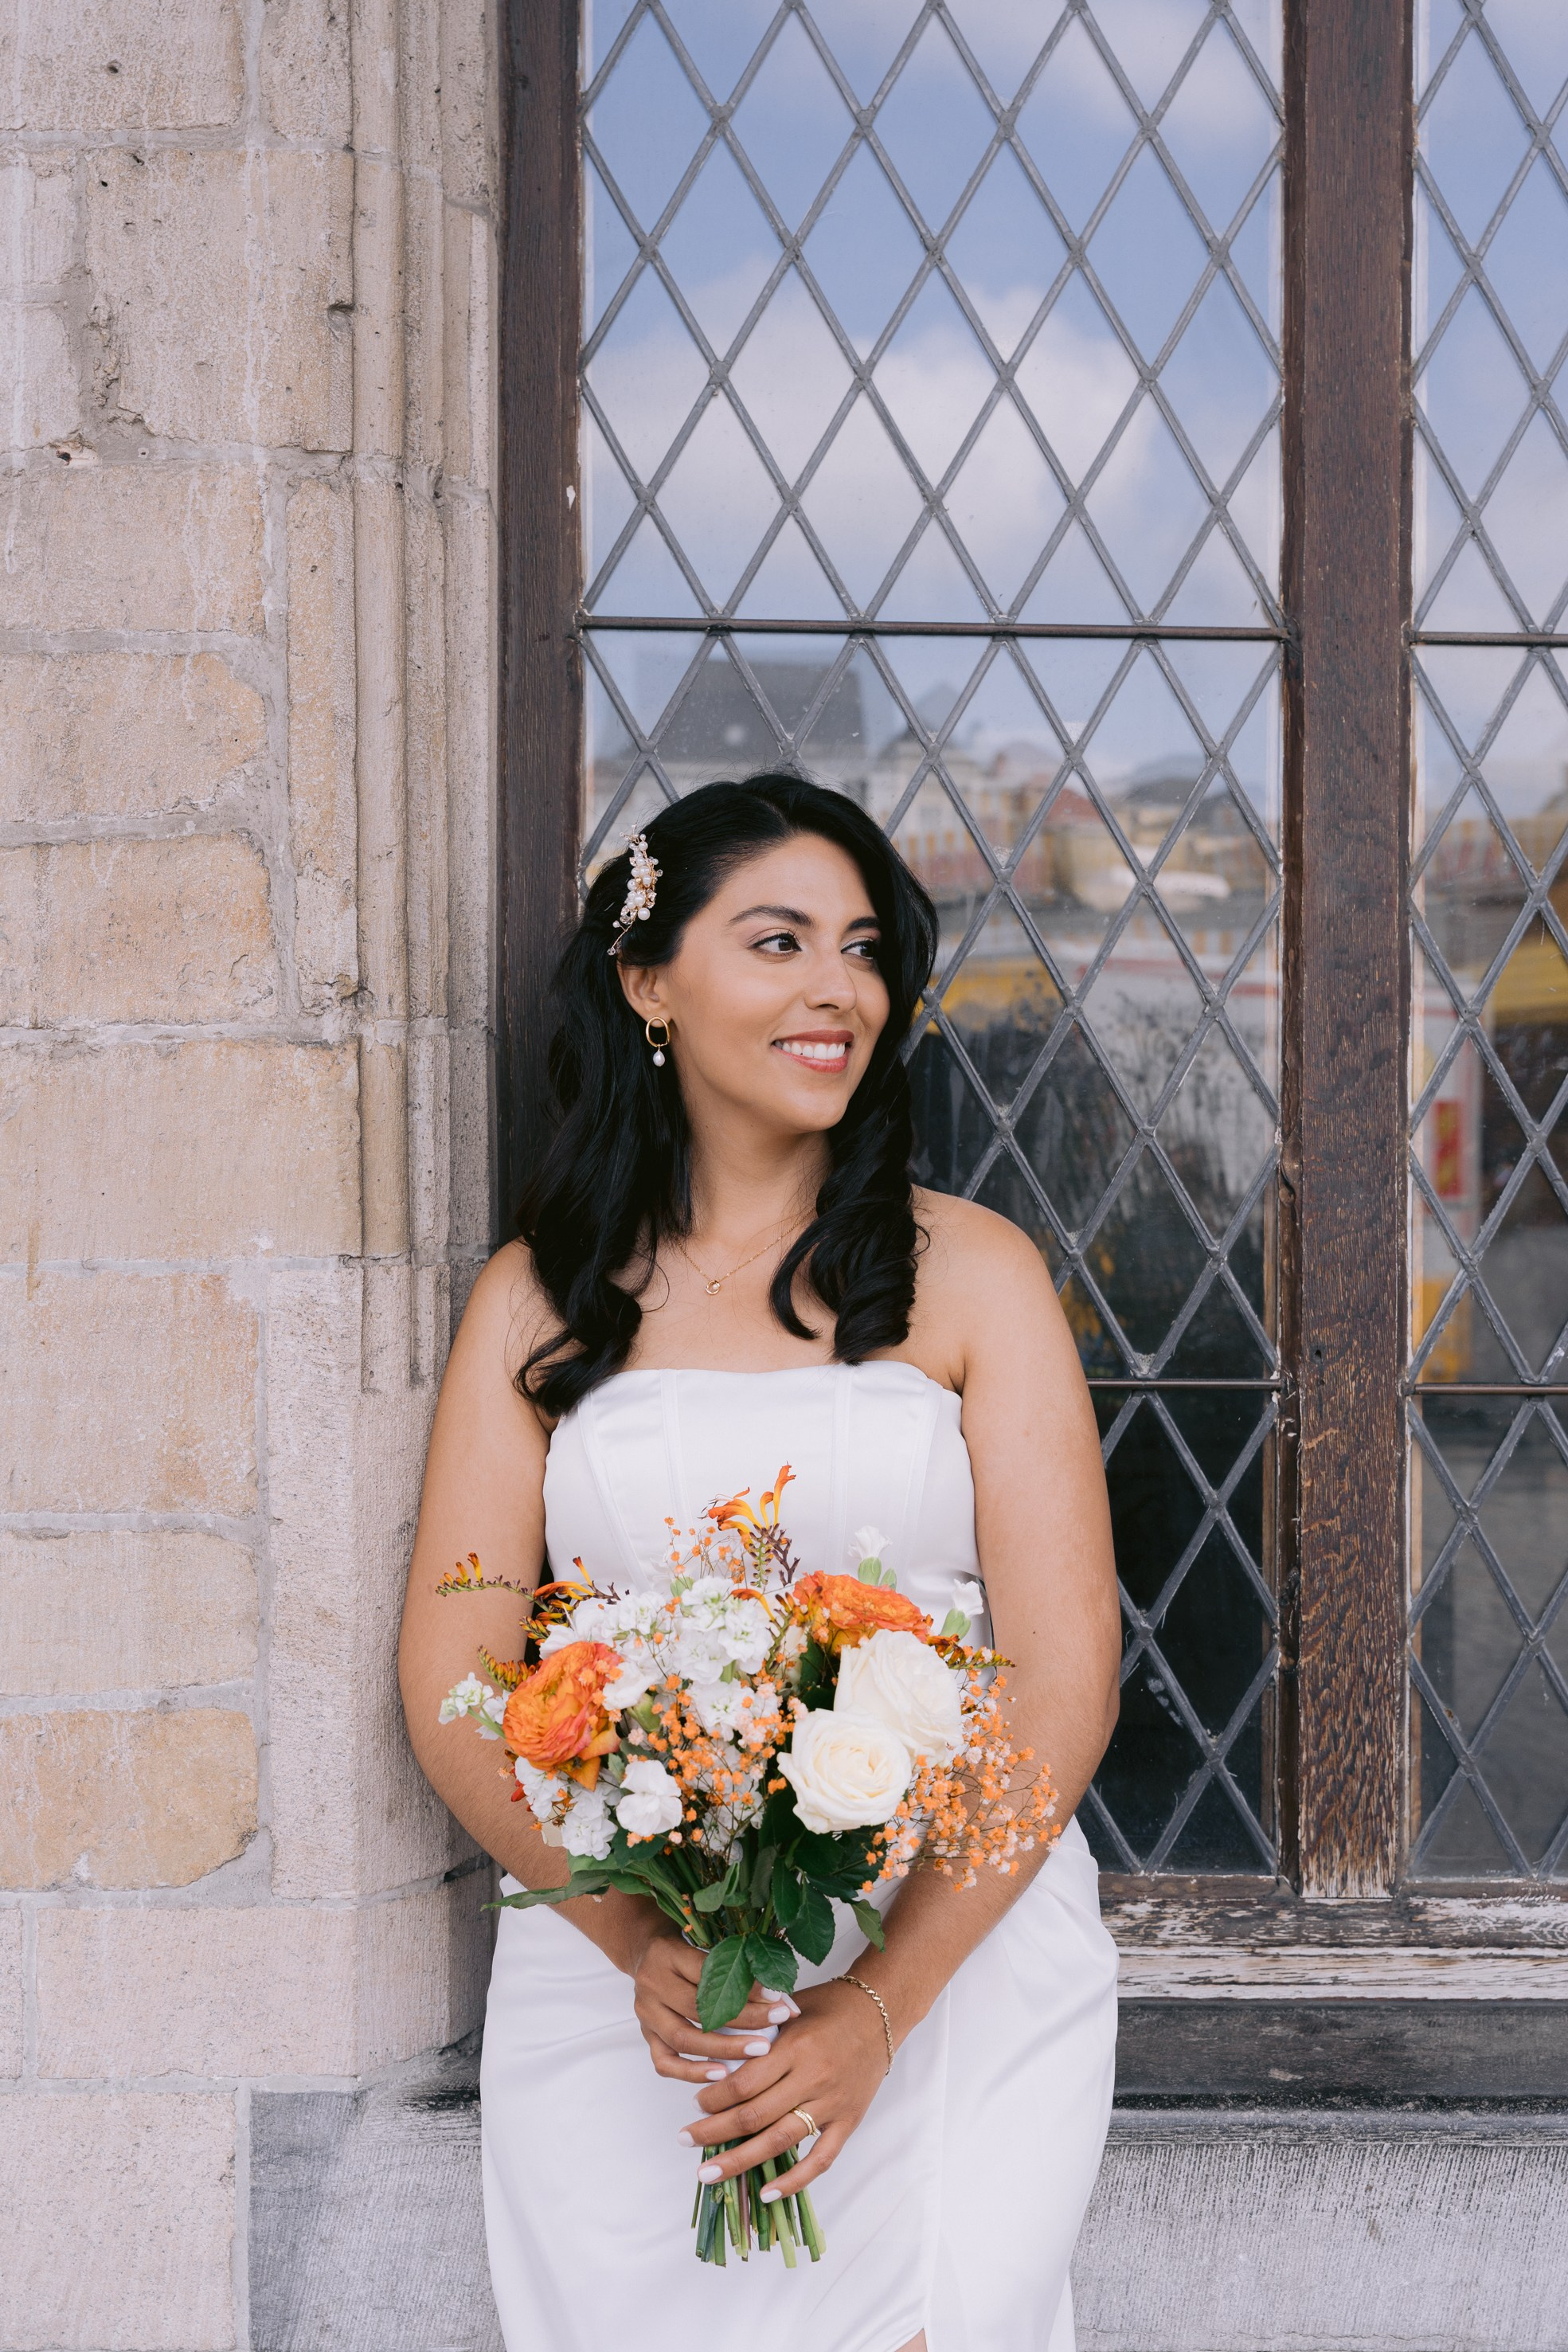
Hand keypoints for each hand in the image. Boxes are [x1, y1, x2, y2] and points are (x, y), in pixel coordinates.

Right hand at [631, 1930, 799, 2085]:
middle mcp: (653, 1984)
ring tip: (757, 2051)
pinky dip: (693, 2072)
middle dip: (742, 2019)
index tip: (776, 1997)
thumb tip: (781, 1996)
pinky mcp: (646, 2037)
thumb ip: (736, 1965)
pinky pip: (665, 2063)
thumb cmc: (685, 1949)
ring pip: (682, 2039)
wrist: (645, 1952)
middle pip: (697, 2008)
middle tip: (776, 2024)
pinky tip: (721, 2074)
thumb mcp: (705, 1943)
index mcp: (668, 1954)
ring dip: (723, 2049)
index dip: (744, 1987)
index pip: (708, 1973)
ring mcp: (646, 2014)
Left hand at [677, 1978, 890, 2199]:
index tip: (695, 2104)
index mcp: (795, 2046)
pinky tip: (766, 2192)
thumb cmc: (829, 2005)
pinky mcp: (849, 2121)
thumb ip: (756, 2032)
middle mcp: (813, 2077)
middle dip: (713, 2132)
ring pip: (779, 2141)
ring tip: (708, 2174)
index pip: (744, 2082)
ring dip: (739, 2161)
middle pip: (754, 2115)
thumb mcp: (789, 2009)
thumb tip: (714, 2060)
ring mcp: (832, 2103)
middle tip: (685, 2140)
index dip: (714, 2098)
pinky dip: (793, 2181)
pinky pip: (820, 2159)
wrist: (880, 2010)